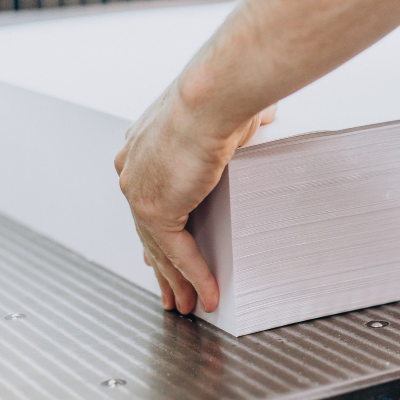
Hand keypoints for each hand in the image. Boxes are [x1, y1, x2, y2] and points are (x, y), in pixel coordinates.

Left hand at [114, 78, 274, 313]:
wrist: (212, 96)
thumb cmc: (223, 92)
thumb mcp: (230, 112)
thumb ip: (243, 123)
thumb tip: (265, 114)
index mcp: (144, 145)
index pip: (147, 195)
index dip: (153, 228)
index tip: (157, 253)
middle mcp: (133, 168)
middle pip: (147, 228)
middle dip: (161, 265)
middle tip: (170, 292)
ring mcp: (139, 191)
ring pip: (159, 248)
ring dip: (177, 281)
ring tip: (188, 306)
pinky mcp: (155, 209)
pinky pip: (178, 252)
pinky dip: (195, 275)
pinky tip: (207, 296)